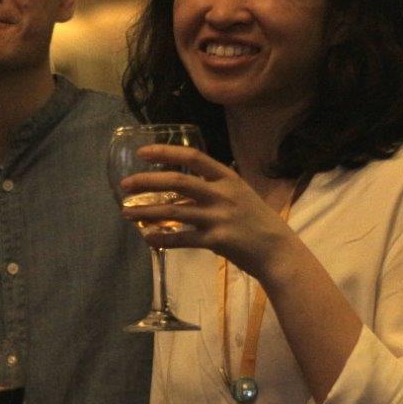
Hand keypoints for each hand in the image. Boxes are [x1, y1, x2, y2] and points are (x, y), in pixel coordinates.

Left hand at [120, 145, 300, 281]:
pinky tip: (147, 238)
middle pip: (177, 181)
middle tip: (125, 185)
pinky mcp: (216, 241)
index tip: (142, 153)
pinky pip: (181, 239)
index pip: (193, 157)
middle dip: (147, 181)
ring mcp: (219, 217)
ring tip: (125, 213)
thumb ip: (211, 189)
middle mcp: (222, 194)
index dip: (165, 152)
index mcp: (228, 178)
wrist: (277, 251)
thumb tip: (177, 189)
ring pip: (173, 211)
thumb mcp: (238, 195)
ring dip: (145, 212)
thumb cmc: (256, 221)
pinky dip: (161, 238)